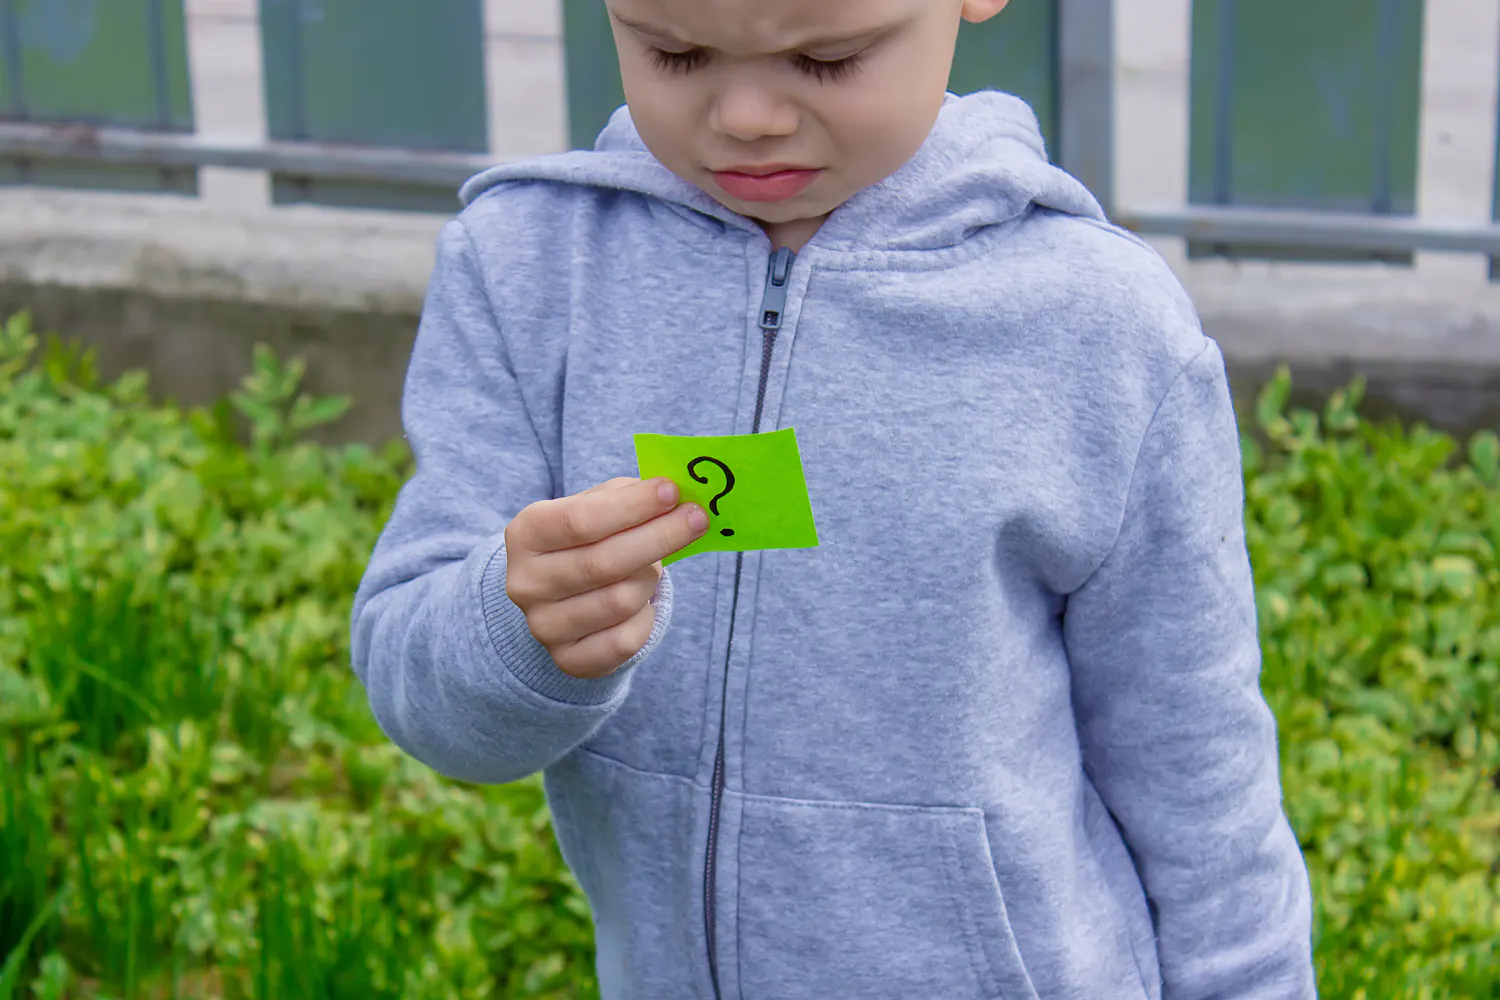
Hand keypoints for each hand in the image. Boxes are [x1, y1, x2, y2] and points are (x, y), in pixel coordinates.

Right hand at [504, 477, 707, 677]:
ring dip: (650, 578)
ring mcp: (543, 626)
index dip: (632, 507)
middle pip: (603, 562)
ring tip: (652, 565)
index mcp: (526, 534)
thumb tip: (673, 495)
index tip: (672, 492)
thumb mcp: (597, 506)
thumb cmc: (587, 539)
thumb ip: (629, 496)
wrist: (563, 596)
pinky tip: (642, 601)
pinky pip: (626, 640)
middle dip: (659, 537)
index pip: (580, 520)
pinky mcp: (568, 660)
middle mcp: (526, 582)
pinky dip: (646, 616)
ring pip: (620, 601)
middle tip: (696, 519)